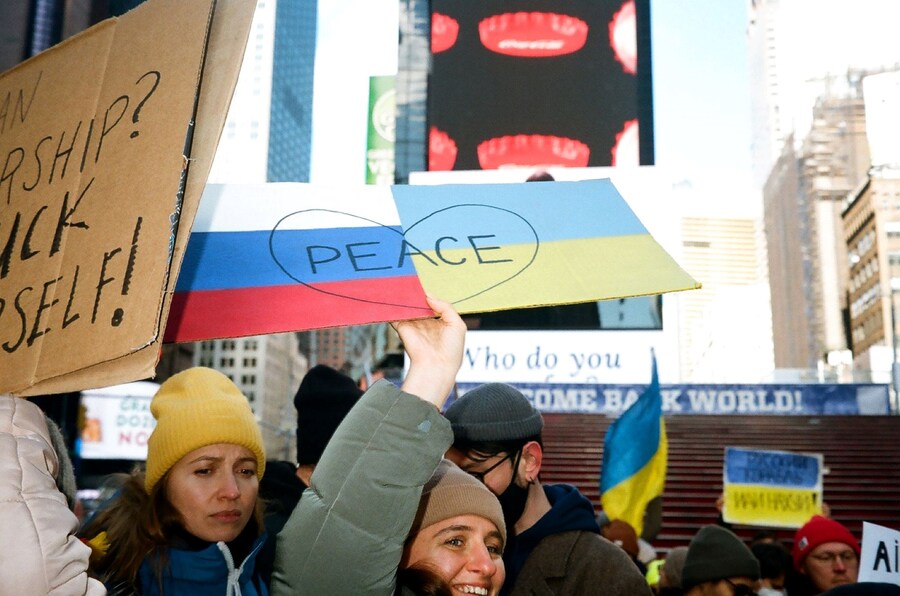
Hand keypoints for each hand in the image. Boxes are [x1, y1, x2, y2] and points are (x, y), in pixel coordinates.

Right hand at [392, 294, 465, 408]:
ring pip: (406, 307)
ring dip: (404, 298)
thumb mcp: (457, 325)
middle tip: (411, 282)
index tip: (424, 286)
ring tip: (402, 284)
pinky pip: (395, 314)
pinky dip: (393, 306)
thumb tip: (429, 296)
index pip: (431, 304)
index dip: (428, 295)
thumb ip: (446, 307)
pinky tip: (393, 295)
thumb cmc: (451, 349)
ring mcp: (412, 324)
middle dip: (415, 294)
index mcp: (439, 321)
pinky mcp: (402, 327)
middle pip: (417, 303)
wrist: (436, 366)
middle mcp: (425, 322)